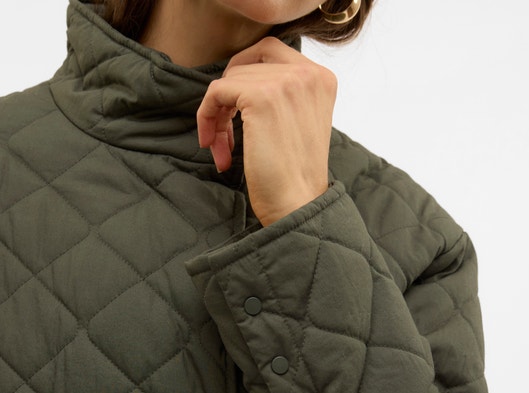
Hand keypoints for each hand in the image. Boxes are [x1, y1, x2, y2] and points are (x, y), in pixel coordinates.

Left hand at [196, 37, 336, 226]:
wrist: (297, 205)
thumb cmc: (292, 176)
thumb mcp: (298, 123)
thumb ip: (282, 95)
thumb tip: (237, 84)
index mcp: (321, 77)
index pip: (269, 52)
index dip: (243, 78)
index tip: (235, 113)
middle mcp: (308, 73)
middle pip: (247, 64)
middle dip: (229, 98)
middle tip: (224, 134)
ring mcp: (285, 82)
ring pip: (229, 80)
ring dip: (218, 116)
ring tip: (222, 149)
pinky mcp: (260, 97)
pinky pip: (216, 92)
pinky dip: (207, 117)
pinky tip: (213, 145)